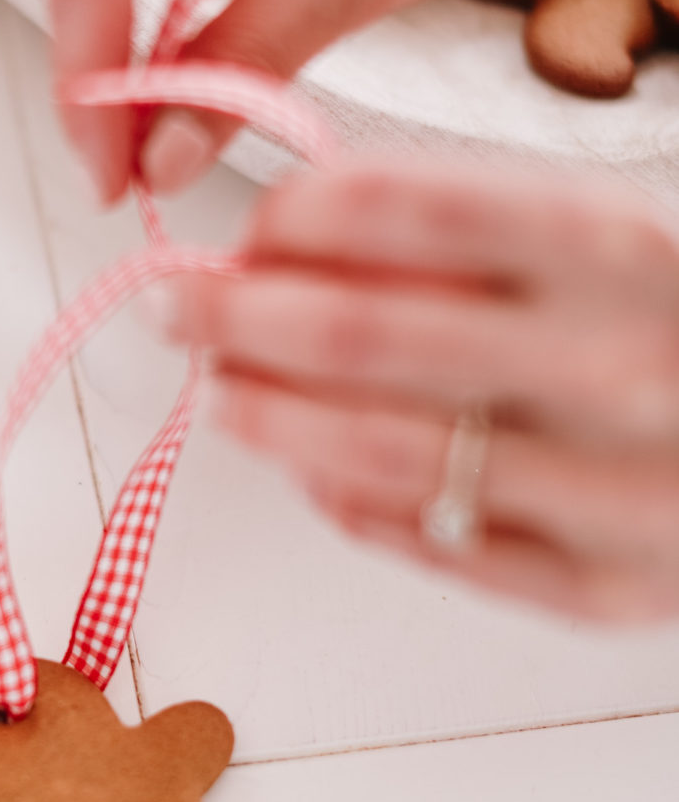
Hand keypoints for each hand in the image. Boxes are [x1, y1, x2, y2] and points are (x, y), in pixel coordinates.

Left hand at [151, 159, 678, 622]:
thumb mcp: (610, 232)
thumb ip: (471, 224)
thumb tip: (288, 236)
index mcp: (618, 240)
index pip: (393, 210)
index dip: (284, 219)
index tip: (242, 229)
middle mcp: (618, 362)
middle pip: (356, 336)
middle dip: (236, 317)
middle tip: (182, 307)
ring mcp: (616, 489)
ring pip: (375, 454)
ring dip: (269, 418)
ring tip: (225, 393)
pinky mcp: (609, 590)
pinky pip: (435, 545)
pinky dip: (350, 502)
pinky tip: (315, 469)